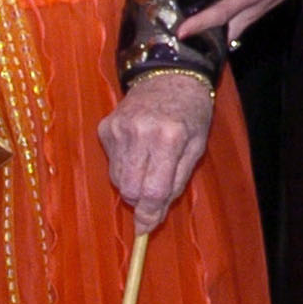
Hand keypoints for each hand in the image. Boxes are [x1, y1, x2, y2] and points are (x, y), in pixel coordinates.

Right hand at [100, 73, 215, 230]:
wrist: (169, 75)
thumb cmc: (191, 112)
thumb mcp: (197, 147)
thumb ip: (176, 182)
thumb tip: (152, 216)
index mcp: (169, 138)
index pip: (153, 191)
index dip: (150, 214)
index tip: (147, 228)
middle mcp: (140, 133)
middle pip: (129, 189)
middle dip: (139, 201)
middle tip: (152, 197)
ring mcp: (119, 129)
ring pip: (117, 179)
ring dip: (132, 182)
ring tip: (150, 163)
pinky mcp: (106, 127)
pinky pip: (111, 162)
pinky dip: (124, 165)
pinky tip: (139, 148)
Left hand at [177, 0, 302, 42]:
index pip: (223, 12)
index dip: (202, 23)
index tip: (182, 32)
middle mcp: (255, 7)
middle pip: (227, 33)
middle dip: (205, 39)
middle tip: (178, 39)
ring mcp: (259, 11)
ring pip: (233, 32)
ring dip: (213, 36)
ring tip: (188, 33)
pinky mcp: (260, 10)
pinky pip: (238, 25)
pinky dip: (223, 28)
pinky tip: (207, 21)